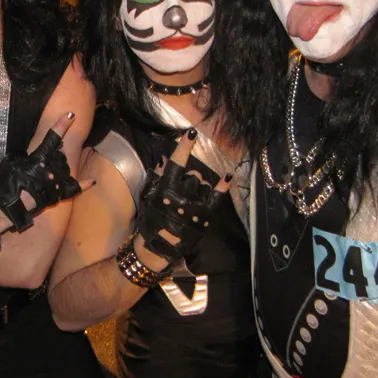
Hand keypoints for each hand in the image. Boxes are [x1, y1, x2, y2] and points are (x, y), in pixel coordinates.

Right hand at [0, 112, 89, 231]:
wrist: (9, 206)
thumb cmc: (7, 183)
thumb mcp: (13, 162)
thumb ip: (28, 156)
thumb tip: (36, 156)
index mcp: (39, 157)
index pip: (53, 138)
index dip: (62, 125)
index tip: (71, 115)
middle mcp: (51, 168)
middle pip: (61, 156)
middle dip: (54, 157)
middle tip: (42, 166)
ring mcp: (57, 182)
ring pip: (66, 169)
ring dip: (59, 170)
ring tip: (46, 177)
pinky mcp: (59, 195)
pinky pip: (75, 188)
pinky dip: (84, 185)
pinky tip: (92, 181)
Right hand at [136, 128, 231, 265]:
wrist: (159, 246)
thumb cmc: (151, 219)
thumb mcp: (148, 196)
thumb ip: (157, 176)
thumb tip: (164, 158)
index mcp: (165, 189)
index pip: (176, 163)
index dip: (184, 147)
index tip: (192, 132)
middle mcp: (182, 196)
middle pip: (193, 174)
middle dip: (189, 177)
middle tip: (182, 188)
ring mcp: (196, 206)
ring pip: (204, 183)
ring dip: (199, 186)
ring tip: (190, 198)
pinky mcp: (206, 215)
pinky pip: (216, 197)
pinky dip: (223, 186)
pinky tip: (228, 175)